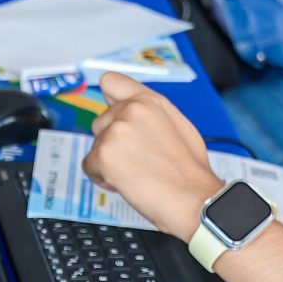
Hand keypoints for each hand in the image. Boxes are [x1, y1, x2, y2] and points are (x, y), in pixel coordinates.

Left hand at [83, 73, 222, 242]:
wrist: (193, 199)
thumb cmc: (190, 170)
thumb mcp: (178, 125)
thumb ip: (150, 113)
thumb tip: (130, 107)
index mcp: (149, 101)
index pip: (111, 82)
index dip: (109, 100)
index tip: (113, 115)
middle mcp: (130, 110)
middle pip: (101, 121)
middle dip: (112, 140)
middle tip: (135, 159)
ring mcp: (116, 131)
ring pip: (95, 144)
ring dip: (108, 160)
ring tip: (134, 173)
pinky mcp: (104, 154)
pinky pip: (88, 166)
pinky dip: (101, 177)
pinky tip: (124, 183)